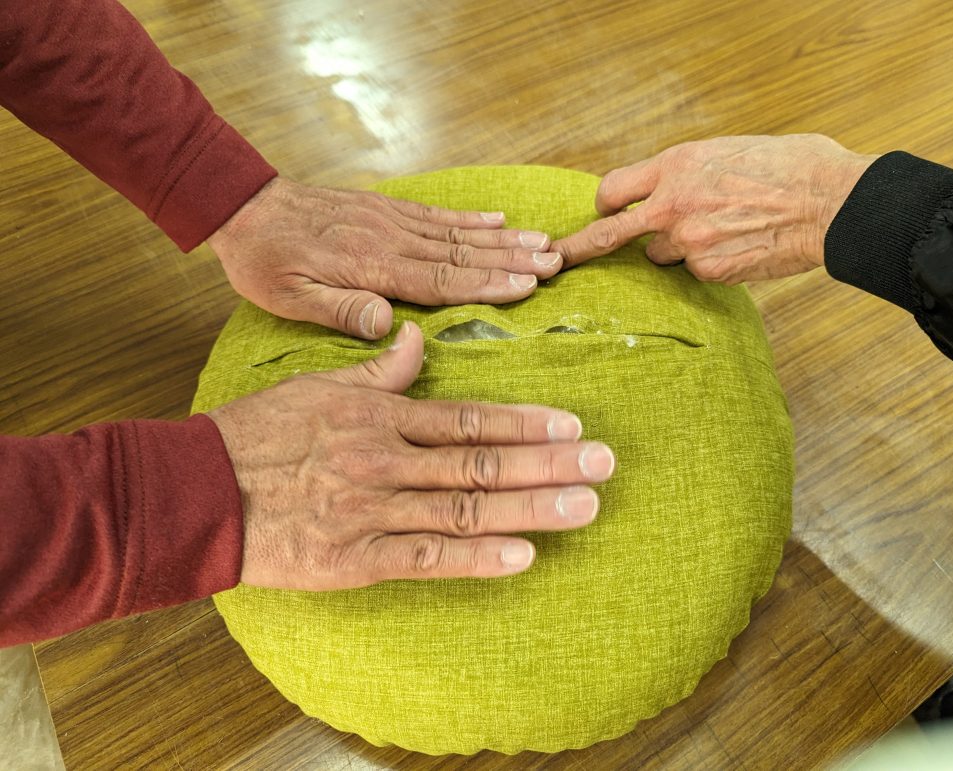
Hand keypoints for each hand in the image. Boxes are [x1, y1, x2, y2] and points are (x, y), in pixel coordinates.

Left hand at [208, 178, 563, 338]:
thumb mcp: (290, 298)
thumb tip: (388, 325)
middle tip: (555, 262)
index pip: (440, 279)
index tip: (527, 285)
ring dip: (502, 239)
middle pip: (461, 253)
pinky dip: (470, 218)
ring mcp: (389, 220)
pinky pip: (435, 214)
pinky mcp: (384, 210)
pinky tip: (497, 220)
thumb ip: (340, 310)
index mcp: (371, 267)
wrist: (244, 208)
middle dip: (511, 259)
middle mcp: (389, 239)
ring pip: (456, 233)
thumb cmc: (267, 262)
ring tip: (542, 242)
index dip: (487, 283)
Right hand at [208, 322, 613, 589]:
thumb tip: (418, 340)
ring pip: (467, 507)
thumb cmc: (258, 434)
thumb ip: (378, 369)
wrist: (199, 491)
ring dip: (532, 507)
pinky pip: (427, 557)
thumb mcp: (319, 386)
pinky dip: (477, 557)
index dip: (524, 422)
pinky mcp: (357, 558)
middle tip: (605, 462)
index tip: (571, 424)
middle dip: (550, 462)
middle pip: (483, 462)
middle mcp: (388, 460)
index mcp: (381, 416)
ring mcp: (375, 510)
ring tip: (586, 504)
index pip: (469, 418)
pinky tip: (523, 556)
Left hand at [552, 134, 876, 282]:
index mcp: (677, 165)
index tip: (604, 210)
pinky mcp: (710, 271)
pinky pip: (695, 270)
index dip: (605, 203)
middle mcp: (673, 204)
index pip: (614, 189)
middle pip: (610, 234)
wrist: (830, 201)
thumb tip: (670, 187)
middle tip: (559, 259)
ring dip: (675, 248)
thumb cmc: (790, 166)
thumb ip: (688, 172)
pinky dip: (709, 263)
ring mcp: (689, 242)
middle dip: (580, 247)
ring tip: (720, 231)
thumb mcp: (727, 150)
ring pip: (660, 255)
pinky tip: (740, 246)